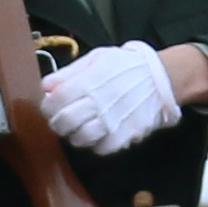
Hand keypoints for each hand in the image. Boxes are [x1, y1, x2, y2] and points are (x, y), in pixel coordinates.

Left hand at [36, 41, 186, 155]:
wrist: (161, 77)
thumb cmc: (126, 66)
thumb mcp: (97, 59)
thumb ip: (70, 72)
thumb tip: (46, 86)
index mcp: (89, 82)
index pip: (56, 101)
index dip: (48, 106)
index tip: (50, 106)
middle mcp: (99, 103)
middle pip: (64, 122)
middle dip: (58, 123)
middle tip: (61, 120)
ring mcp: (112, 122)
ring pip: (80, 138)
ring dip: (75, 135)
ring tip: (79, 127)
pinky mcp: (125, 135)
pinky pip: (101, 148)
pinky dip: (95, 144)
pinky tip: (98, 134)